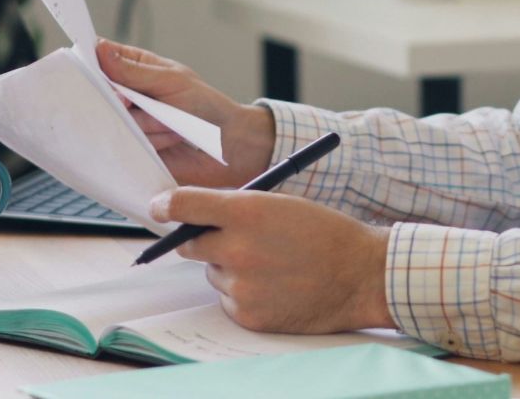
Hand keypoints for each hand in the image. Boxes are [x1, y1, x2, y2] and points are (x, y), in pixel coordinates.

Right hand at [97, 39, 275, 187]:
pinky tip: (169, 141)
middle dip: (122, 100)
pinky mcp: (132, 149)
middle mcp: (127, 95)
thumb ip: (134, 71)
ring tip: (171, 124)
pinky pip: (124, 146)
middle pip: (99, 93)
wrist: (227, 147)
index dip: (91, 62)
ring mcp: (128, 122)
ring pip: (114, 121)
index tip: (90, 68)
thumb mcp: (171, 81)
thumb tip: (101, 50)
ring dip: (147, 124)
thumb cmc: (205, 106)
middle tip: (138, 103)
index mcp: (136, 68)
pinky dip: (149, 143)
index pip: (101, 58)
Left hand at [150, 188, 391, 333]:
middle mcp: (237, 249)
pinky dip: (244, 293)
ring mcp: (241, 285)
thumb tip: (197, 215)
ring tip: (272, 264)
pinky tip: (275, 286)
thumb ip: (237, 207)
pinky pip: (229, 300)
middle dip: (202, 239)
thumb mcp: (280, 203)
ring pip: (214, 273)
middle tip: (228, 238)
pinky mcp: (247, 314)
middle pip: (190, 243)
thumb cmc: (325, 233)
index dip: (166, 205)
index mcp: (247, 211)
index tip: (159, 207)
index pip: (184, 205)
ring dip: (230, 268)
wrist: (360, 275)